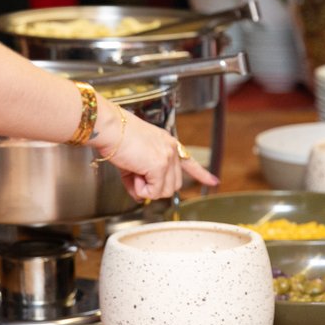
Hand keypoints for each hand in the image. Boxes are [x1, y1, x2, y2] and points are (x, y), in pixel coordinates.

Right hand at [93, 105, 218, 199]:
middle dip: (154, 188)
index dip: (201, 174)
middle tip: (135, 179)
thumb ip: (141, 179)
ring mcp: (168, 157)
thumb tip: (142, 196)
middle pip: (173, 184)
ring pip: (166, 191)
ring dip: (147, 189)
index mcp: (166, 143)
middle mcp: (171, 149)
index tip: (213, 181)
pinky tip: (133, 176)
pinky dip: (142, 190)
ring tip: (133, 175)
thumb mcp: (132, 160)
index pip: (189, 161)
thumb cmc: (115, 138)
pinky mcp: (160, 165)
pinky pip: (154, 192)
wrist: (110, 128)